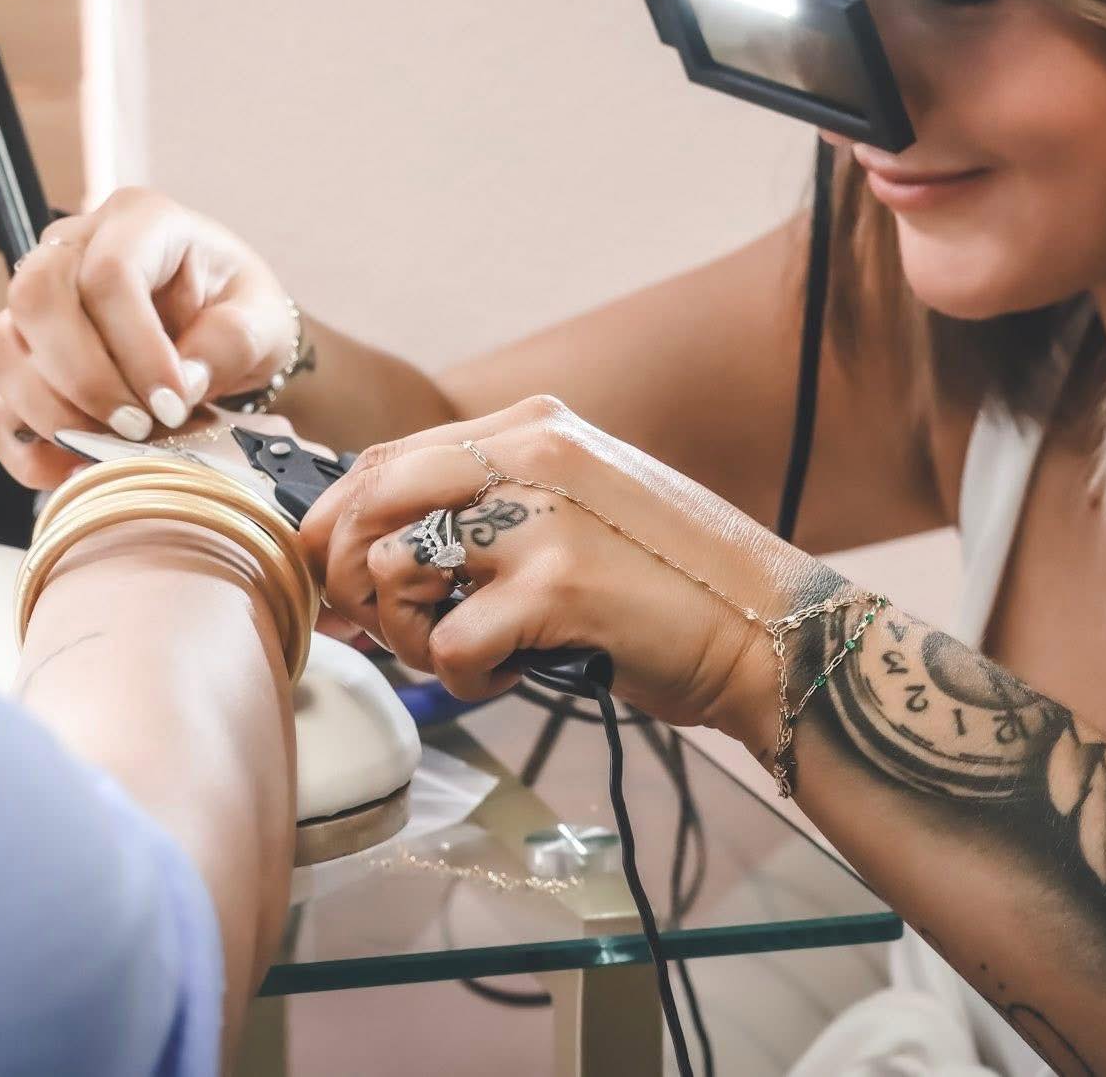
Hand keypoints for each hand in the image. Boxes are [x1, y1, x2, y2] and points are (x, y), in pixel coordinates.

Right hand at [0, 187, 299, 487]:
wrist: (224, 335)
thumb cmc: (239, 313)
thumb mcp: (262, 319)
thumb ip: (232, 342)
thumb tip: (182, 381)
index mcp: (140, 221)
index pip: (110, 273)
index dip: (136, 348)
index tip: (173, 403)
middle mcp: (73, 248)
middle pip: (35, 299)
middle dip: (85, 379)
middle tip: (139, 428)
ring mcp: (36, 303)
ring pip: (1, 350)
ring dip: (52, 412)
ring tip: (114, 446)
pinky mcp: (24, 360)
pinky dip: (28, 448)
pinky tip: (79, 465)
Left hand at [298, 396, 836, 737]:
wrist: (772, 631)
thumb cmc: (666, 586)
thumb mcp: (576, 510)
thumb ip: (486, 510)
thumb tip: (366, 556)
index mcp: (533, 425)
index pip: (385, 459)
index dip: (337, 524)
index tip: (334, 579)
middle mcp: (532, 452)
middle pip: (370, 503)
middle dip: (352, 577)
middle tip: (382, 627)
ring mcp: (542, 517)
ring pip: (395, 571)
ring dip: (409, 634)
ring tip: (460, 652)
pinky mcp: (556, 588)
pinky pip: (446, 644)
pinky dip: (464, 679)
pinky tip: (508, 676)